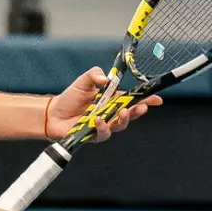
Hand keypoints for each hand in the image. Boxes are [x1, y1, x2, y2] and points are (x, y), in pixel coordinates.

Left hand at [45, 67, 162, 140]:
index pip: (132, 100)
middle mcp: (110, 114)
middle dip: (138, 111)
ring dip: (123, 120)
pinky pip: (103, 134)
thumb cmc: (71, 97)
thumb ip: (95, 75)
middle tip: (141, 107)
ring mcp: (103, 126)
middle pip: (130, 115)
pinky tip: (99, 121)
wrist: (54, 112)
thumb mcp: (84, 81)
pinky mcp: (94, 135)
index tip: (157, 100)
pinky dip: (103, 127)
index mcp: (112, 100)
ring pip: (119, 126)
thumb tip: (107, 78)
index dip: (146, 100)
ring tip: (122, 113)